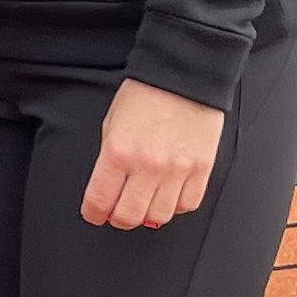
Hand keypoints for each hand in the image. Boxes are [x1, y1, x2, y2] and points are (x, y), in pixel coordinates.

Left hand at [81, 79, 223, 229]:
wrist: (182, 77)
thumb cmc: (143, 96)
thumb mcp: (111, 125)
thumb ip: (109, 160)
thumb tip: (110, 190)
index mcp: (117, 151)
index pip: (100, 200)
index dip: (93, 213)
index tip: (94, 214)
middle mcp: (147, 165)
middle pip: (130, 216)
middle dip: (118, 219)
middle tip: (116, 213)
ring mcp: (177, 170)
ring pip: (160, 216)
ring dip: (148, 215)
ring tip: (143, 204)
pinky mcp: (202, 169)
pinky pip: (188, 204)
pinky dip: (175, 206)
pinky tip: (167, 195)